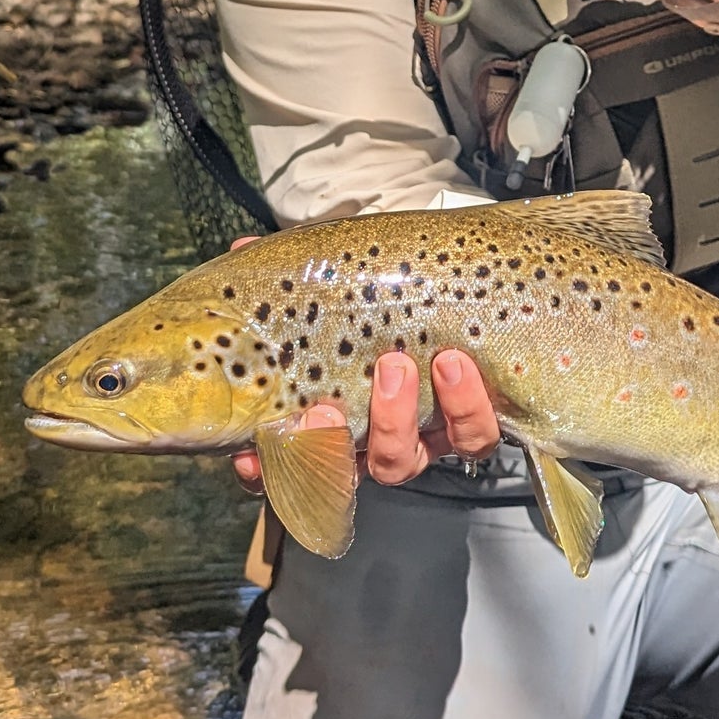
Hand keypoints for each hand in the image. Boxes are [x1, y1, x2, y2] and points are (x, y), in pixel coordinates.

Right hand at [225, 241, 501, 490]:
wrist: (455, 291)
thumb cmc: (382, 295)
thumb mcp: (334, 279)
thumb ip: (293, 273)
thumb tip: (245, 247)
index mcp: (324, 413)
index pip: (280, 460)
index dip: (261, 469)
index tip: (248, 455)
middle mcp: (366, 438)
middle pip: (337, 471)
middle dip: (331, 445)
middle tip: (326, 408)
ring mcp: (417, 435)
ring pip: (403, 461)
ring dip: (397, 420)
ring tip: (398, 365)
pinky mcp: (469, 421)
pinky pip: (473, 438)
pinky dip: (467, 409)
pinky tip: (456, 367)